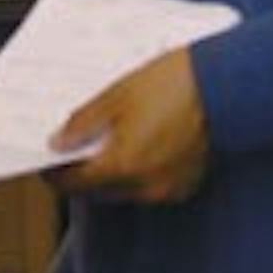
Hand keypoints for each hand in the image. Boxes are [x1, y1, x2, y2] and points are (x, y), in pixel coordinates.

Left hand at [47, 47, 209, 203]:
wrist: (223, 82)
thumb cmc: (174, 83)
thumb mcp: (118, 95)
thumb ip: (84, 122)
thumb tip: (59, 142)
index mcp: (123, 165)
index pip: (76, 183)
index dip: (57, 174)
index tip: (48, 163)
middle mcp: (145, 185)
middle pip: (100, 190)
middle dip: (85, 173)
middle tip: (76, 148)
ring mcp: (169, 187)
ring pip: (126, 189)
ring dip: (113, 173)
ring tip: (109, 141)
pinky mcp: (188, 181)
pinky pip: (152, 185)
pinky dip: (140, 171)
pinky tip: (140, 146)